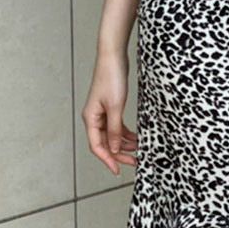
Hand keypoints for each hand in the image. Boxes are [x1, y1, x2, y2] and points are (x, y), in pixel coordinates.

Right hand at [81, 48, 137, 175]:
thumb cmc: (111, 78)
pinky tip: (135, 139)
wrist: (113, 57)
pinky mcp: (110, 108)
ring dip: (124, 145)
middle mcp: (94, 118)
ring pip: (111, 136)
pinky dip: (125, 134)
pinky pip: (116, 127)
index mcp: (91, 119)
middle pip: (105, 144)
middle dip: (119, 154)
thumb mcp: (116, 108)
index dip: (108, 160)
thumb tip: (115, 149)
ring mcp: (102, 113)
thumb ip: (115, 130)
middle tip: (134, 162)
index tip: (118, 170)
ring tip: (138, 151)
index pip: (97, 146)